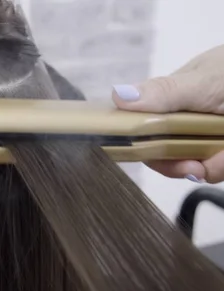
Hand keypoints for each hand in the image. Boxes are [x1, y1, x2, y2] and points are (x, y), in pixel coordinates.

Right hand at [111, 45, 223, 182]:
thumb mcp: (202, 81)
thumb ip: (164, 93)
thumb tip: (118, 95)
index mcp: (169, 105)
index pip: (143, 136)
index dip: (149, 154)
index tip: (162, 161)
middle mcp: (186, 125)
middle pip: (171, 160)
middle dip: (185, 167)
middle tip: (199, 168)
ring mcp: (209, 139)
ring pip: (201, 169)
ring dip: (216, 166)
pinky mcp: (221, 152)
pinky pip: (219, 168)